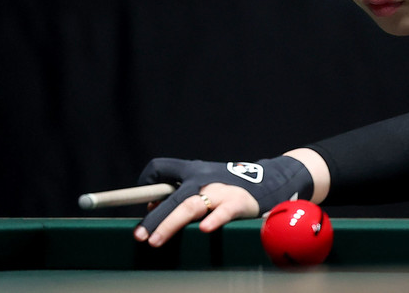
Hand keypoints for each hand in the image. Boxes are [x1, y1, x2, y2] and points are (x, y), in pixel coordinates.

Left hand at [133, 156, 312, 246]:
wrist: (268, 178)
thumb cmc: (228, 186)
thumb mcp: (203, 183)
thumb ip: (180, 194)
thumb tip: (152, 210)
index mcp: (191, 171)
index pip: (161, 167)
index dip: (146, 181)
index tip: (141, 203)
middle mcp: (201, 178)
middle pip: (171, 196)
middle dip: (153, 218)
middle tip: (140, 237)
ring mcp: (219, 189)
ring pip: (190, 205)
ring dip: (170, 223)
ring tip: (156, 241)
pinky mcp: (237, 202)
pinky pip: (224, 211)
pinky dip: (213, 219)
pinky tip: (203, 230)